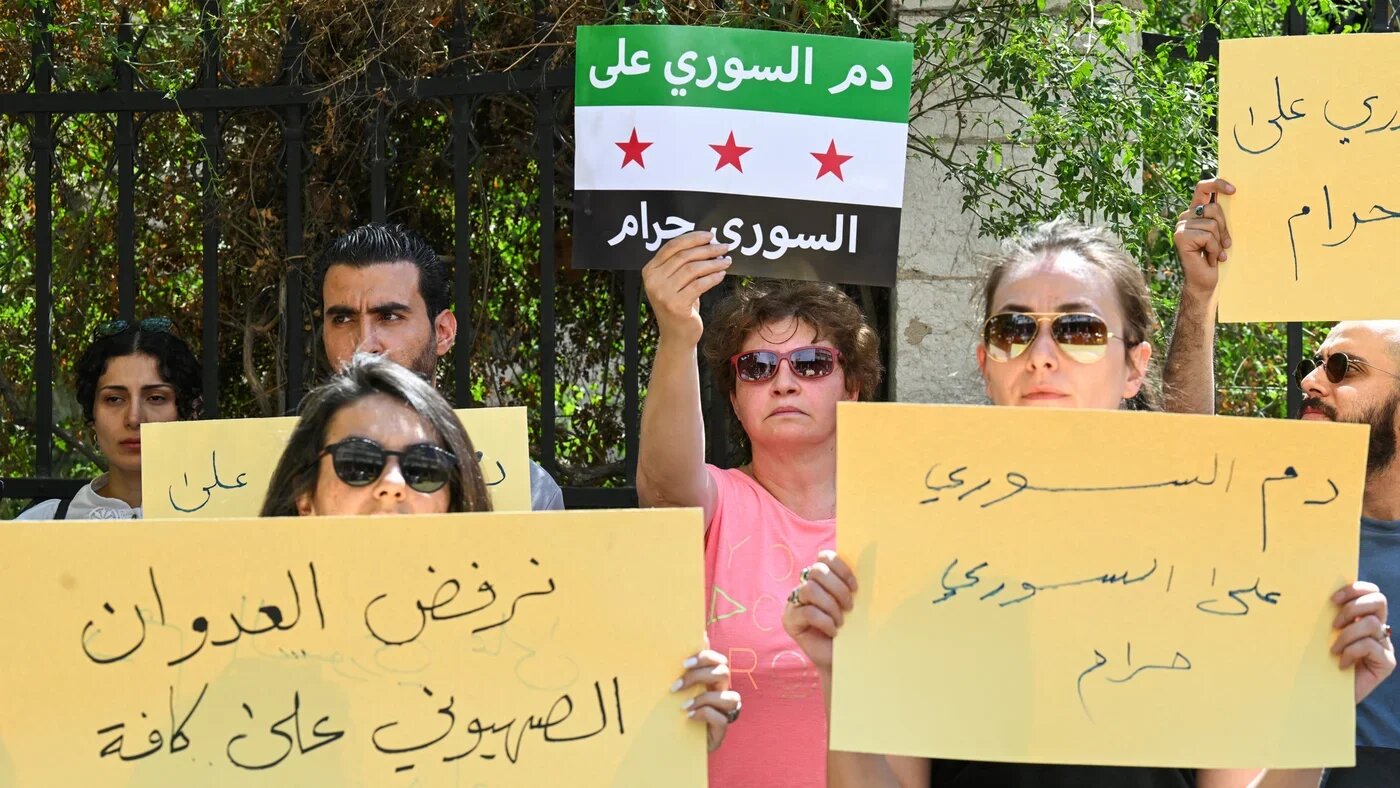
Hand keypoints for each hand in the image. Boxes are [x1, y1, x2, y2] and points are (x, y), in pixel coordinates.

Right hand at [641, 231, 732, 344]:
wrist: (676, 336)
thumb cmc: (679, 306)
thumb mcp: (675, 282)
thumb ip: (682, 264)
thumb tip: (708, 242)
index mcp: (650, 270)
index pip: (672, 246)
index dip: (693, 238)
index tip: (710, 236)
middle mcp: (653, 281)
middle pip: (684, 256)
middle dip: (707, 249)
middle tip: (724, 247)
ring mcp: (663, 293)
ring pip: (693, 269)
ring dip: (713, 262)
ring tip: (726, 260)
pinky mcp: (676, 305)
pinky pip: (700, 284)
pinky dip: (713, 277)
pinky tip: (722, 274)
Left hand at [673, 645, 739, 751]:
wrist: (674, 744)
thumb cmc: (675, 712)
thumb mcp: (676, 690)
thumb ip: (680, 672)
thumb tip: (682, 648)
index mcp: (711, 680)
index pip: (718, 661)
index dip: (706, 657)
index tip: (684, 663)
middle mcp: (721, 693)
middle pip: (724, 672)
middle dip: (699, 676)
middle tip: (676, 685)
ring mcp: (723, 712)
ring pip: (731, 698)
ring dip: (705, 698)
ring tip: (684, 706)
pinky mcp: (720, 731)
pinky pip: (722, 719)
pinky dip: (705, 715)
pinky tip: (689, 717)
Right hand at [781, 550, 857, 674]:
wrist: (842, 659)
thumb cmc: (850, 630)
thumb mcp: (854, 605)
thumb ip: (852, 587)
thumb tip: (868, 565)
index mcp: (821, 578)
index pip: (825, 557)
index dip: (841, 568)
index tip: (855, 587)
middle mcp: (805, 585)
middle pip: (816, 571)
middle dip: (837, 588)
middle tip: (850, 606)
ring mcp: (794, 602)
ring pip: (810, 589)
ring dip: (830, 605)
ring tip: (840, 620)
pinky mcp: (790, 620)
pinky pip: (807, 612)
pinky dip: (825, 621)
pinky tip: (833, 631)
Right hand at [1174, 177, 1235, 296]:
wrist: (1204, 281)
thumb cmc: (1215, 257)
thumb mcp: (1221, 233)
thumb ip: (1220, 216)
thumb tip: (1232, 195)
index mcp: (1195, 212)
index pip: (1202, 188)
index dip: (1217, 184)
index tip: (1234, 190)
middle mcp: (1185, 217)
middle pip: (1214, 208)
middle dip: (1224, 227)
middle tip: (1224, 244)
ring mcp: (1181, 227)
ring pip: (1212, 224)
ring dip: (1219, 242)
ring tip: (1215, 253)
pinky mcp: (1181, 237)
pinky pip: (1208, 236)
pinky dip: (1214, 249)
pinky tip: (1209, 258)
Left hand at [1330, 581, 1394, 703]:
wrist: (1328, 693)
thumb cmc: (1322, 661)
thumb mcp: (1324, 634)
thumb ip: (1329, 616)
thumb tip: (1317, 594)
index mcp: (1364, 616)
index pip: (1371, 591)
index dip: (1354, 589)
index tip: (1332, 599)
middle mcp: (1378, 628)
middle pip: (1379, 600)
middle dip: (1353, 608)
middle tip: (1334, 625)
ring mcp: (1385, 645)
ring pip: (1371, 623)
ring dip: (1347, 635)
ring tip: (1333, 649)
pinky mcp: (1387, 662)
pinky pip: (1370, 646)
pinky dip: (1351, 652)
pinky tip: (1341, 663)